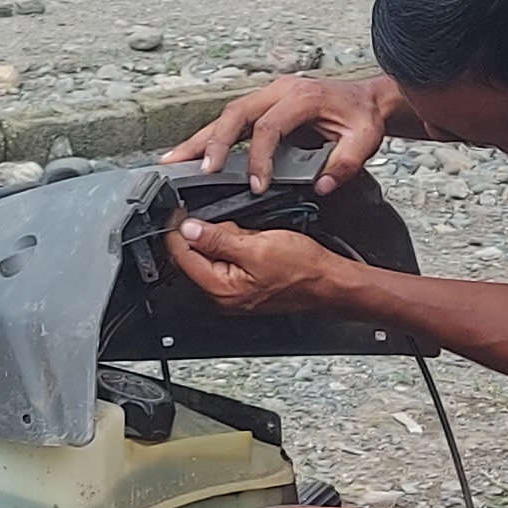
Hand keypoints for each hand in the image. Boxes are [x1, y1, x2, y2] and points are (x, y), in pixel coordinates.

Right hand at [161, 68, 397, 188]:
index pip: (270, 127)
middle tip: (197, 170)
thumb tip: (322, 185)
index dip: (259, 158)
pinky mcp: (263, 104)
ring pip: (226, 115)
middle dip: (213, 143)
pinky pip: (232, 119)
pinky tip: (193, 153)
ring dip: (201, 140)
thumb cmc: (363, 116)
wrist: (367, 98)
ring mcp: (268, 95)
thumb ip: (345, 164)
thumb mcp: (365, 139)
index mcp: (302, 97)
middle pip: (235, 114)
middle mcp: (280, 91)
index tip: (256, 185)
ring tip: (175, 161)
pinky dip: (210, 137)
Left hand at [167, 217, 348, 314]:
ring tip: (254, 239)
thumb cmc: (302, 270)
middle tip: (239, 230)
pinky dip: (239, 245)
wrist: (328, 281)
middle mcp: (222, 295)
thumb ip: (217, 239)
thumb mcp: (256, 246)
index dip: (179, 230)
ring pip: (214, 253)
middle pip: (197, 255)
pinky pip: (230, 258)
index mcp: (220, 289)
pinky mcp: (244, 284)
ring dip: (228, 238)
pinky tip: (257, 244)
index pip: (183, 256)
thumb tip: (188, 229)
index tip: (178, 212)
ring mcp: (233, 291)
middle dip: (212, 235)